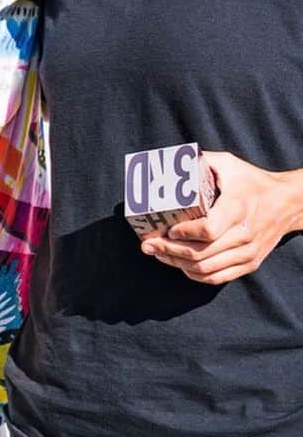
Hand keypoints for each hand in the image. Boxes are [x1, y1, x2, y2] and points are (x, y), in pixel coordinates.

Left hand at [140, 151, 302, 284]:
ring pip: (206, 269)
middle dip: (169, 251)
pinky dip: (195, 275)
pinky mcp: (250, 263)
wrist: (289, 202)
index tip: (165, 230)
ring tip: (158, 254)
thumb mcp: (229, 164)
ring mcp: (248, 252)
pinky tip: (179, 265)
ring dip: (177, 264)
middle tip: (148, 245)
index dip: (183, 234)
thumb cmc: (253, 181)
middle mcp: (244, 234)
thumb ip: (202, 160)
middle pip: (201, 253)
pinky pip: (218, 277)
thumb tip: (172, 159)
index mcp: (237, 210)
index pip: (207, 230)